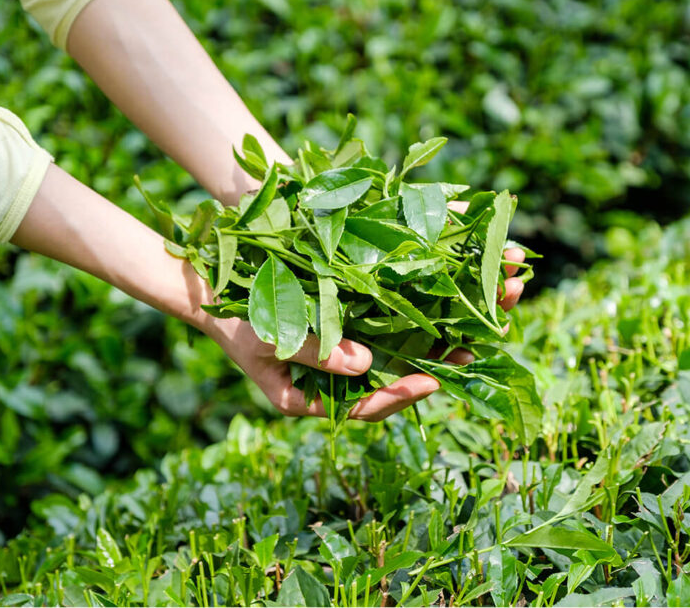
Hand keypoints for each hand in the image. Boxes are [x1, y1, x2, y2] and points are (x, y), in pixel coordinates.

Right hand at [205, 246, 526, 421]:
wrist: (213, 284)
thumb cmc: (233, 317)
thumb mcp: (268, 336)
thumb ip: (315, 351)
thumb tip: (366, 366)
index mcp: (311, 397)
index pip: (364, 406)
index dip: (399, 396)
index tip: (431, 381)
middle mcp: (335, 378)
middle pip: (391, 382)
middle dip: (433, 369)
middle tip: (474, 357)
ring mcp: (344, 350)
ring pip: (397, 354)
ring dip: (436, 341)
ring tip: (476, 329)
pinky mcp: (349, 320)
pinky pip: (389, 324)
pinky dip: (417, 313)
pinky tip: (447, 298)